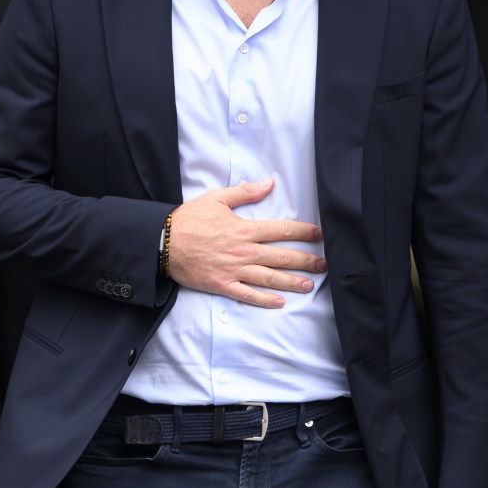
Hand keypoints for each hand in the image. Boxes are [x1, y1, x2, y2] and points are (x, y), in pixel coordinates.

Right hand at [168, 178, 325, 308]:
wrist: (163, 242)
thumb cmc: (189, 219)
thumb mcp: (217, 198)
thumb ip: (245, 192)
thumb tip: (269, 184)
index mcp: (244, 229)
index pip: (281, 230)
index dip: (303, 232)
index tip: (320, 234)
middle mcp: (243, 251)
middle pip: (281, 257)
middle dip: (306, 261)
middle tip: (324, 264)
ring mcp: (234, 270)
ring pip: (269, 278)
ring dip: (292, 282)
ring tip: (309, 285)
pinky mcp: (222, 284)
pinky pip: (247, 295)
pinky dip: (264, 300)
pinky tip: (280, 303)